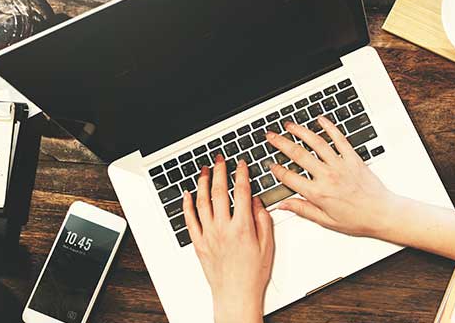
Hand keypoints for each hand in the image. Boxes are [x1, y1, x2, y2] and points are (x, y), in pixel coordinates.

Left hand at [182, 156, 274, 322]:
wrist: (236, 294)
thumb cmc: (252, 274)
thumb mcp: (267, 244)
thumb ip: (263, 220)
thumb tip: (257, 201)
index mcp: (243, 227)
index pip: (242, 192)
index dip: (241, 174)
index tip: (241, 164)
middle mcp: (223, 228)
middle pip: (219, 192)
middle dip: (219, 171)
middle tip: (220, 160)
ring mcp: (209, 235)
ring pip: (202, 202)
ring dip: (203, 183)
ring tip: (204, 171)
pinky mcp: (199, 243)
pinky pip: (190, 220)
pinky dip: (187, 205)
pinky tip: (188, 194)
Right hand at [264, 116, 404, 237]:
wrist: (382, 213)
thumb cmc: (358, 220)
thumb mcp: (326, 221)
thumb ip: (303, 210)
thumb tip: (283, 205)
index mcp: (318, 193)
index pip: (289, 178)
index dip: (276, 170)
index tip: (269, 164)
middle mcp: (328, 176)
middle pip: (298, 154)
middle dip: (281, 143)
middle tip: (270, 136)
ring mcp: (340, 165)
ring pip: (316, 143)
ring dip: (300, 131)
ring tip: (289, 125)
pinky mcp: (353, 158)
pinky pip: (339, 139)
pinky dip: (329, 127)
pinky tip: (320, 120)